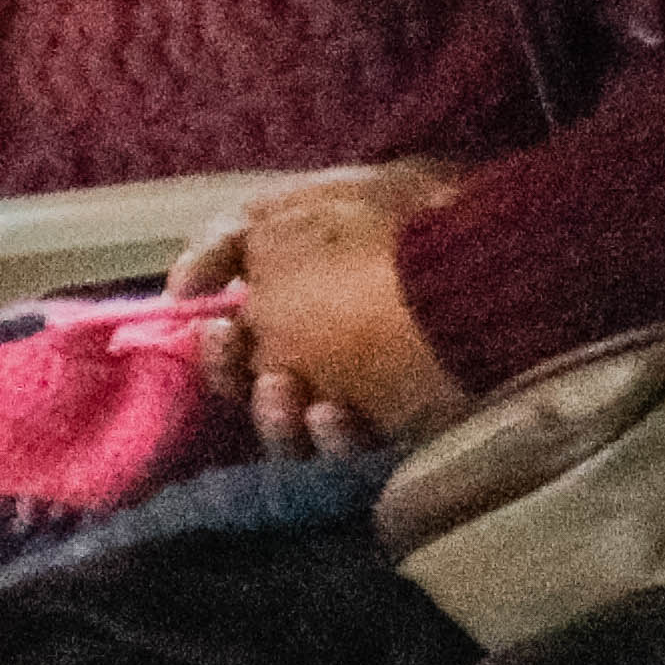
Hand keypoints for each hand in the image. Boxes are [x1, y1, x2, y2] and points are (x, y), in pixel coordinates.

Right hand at [181, 159, 475, 455]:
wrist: (475, 292)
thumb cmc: (372, 251)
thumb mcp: (285, 222)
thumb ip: (226, 245)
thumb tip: (188, 285)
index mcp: (307, 269)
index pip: (235, 304)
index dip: (205, 308)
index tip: (191, 308)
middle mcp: (333, 322)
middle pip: (254, 367)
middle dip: (230, 368)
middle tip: (238, 356)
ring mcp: (368, 376)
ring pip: (291, 416)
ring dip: (273, 411)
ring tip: (285, 393)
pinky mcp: (399, 422)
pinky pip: (345, 442)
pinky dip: (330, 434)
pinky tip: (334, 414)